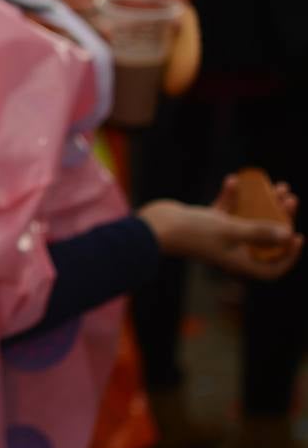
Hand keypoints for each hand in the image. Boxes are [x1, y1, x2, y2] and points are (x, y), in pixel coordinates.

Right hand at [139, 179, 301, 281]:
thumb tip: (288, 235)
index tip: (296, 235)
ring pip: (248, 220)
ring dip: (261, 204)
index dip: (287, 256)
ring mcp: (218, 236)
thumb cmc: (191, 233)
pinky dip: (231, 195)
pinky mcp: (206, 222)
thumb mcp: (228, 230)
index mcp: (237, 261)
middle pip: (263, 238)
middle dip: (280, 218)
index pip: (270, 268)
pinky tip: (233, 180)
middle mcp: (230, 251)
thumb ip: (258, 232)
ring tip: (273, 186)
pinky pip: (225, 208)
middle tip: (288, 199)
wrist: (153, 227)